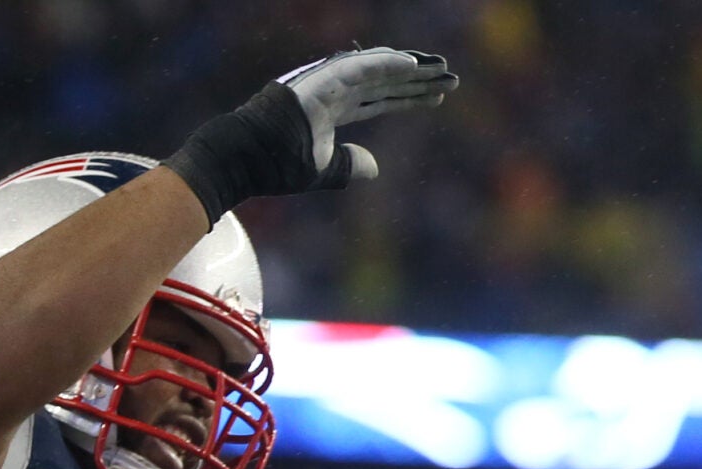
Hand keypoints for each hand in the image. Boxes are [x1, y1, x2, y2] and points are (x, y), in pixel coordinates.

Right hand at [273, 48, 459, 189]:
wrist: (250, 159)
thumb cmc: (280, 165)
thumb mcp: (325, 170)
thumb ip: (350, 165)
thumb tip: (375, 167)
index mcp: (335, 109)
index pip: (381, 99)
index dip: (410, 98)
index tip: (438, 97)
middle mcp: (335, 91)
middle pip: (387, 81)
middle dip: (420, 80)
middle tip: (452, 77)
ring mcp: (328, 83)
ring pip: (379, 69)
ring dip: (413, 68)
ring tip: (443, 67)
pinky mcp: (323, 80)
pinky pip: (361, 67)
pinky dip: (387, 65)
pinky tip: (415, 66)